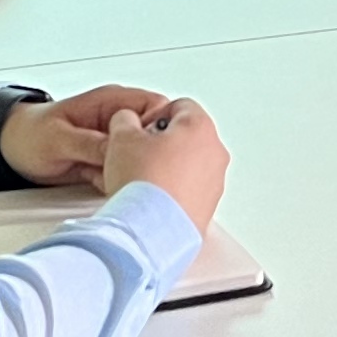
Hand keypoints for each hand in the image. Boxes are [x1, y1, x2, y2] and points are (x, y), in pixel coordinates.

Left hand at [0, 85, 152, 186]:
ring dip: (126, 172)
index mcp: (110, 102)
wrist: (10, 149)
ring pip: (140, 160)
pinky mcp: (108, 162)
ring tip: (99, 175)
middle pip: (152, 137)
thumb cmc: (29, 133)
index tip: (145, 148)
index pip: (155, 106)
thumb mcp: (58, 139)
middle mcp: (116, 121)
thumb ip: (89, 143)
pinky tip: (95, 181)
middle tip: (119, 167)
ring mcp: (113, 142)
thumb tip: (120, 149)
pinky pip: (124, 174)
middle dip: (141, 156)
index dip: (156, 128)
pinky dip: (114, 181)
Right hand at [98, 98, 229, 234]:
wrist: (150, 231)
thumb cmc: (142, 182)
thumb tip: (128, 122)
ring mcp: (214, 184)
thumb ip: (125, 120)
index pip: (180, 106)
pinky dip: (172, 194)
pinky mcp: (207, 210)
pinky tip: (150, 201)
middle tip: (138, 155)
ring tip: (141, 182)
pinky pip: (188, 193)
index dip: (154, 116)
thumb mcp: (121, 137)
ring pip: (188, 167)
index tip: (139, 131)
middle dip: (161, 144)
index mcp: (200, 127)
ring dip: (167, 170)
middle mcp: (215, 154)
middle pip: (186, 138)